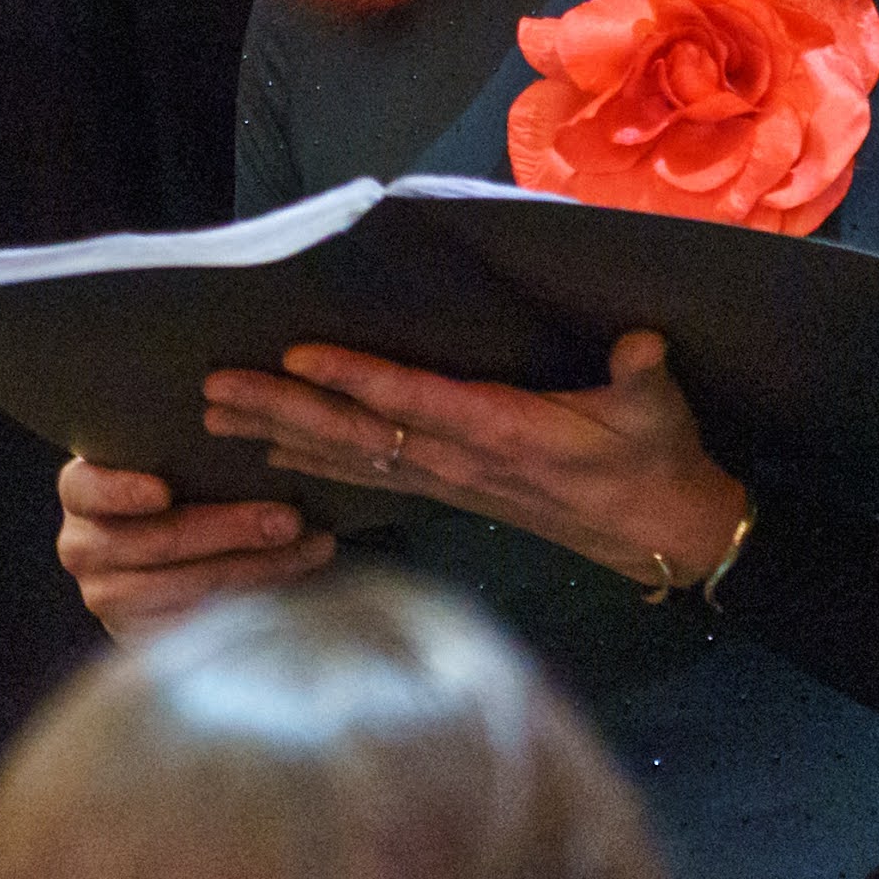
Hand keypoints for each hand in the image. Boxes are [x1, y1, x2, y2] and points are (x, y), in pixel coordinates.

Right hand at [55, 454, 334, 636]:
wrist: (165, 559)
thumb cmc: (178, 489)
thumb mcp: (173, 461)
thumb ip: (189, 445)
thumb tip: (255, 414)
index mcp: (82, 491)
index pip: (88, 488)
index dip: (123, 491)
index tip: (163, 491)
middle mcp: (82, 546)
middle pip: (156, 542)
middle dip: (230, 529)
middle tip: (288, 519)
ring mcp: (107, 596)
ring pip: (185, 586)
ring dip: (255, 567)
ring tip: (308, 547)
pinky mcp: (138, 636)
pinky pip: (199, 624)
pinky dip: (254, 600)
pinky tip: (295, 581)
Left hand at [204, 331, 750, 591]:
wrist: (663, 533)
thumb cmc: (657, 461)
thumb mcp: (659, 414)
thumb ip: (643, 377)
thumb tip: (641, 345)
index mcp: (505, 434)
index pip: (416, 402)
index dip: (357, 380)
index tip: (298, 356)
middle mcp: (463, 462)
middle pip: (358, 434)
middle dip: (283, 409)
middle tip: (215, 387)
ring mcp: (450, 483)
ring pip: (352, 458)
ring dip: (281, 435)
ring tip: (217, 416)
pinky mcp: (450, 493)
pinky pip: (370, 477)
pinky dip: (317, 462)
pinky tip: (273, 454)